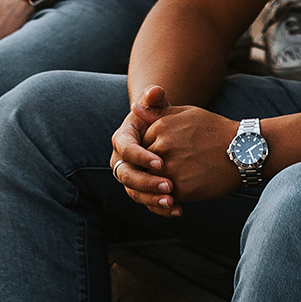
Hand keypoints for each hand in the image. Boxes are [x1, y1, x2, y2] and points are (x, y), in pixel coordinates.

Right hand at [113, 85, 179, 216]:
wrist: (165, 133)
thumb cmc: (161, 116)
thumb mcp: (159, 107)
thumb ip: (155, 99)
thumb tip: (155, 90)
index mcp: (122, 140)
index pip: (126, 149)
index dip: (140, 157)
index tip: (159, 161)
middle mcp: (121, 161)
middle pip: (127, 175)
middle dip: (146, 182)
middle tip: (168, 185)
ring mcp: (131, 177)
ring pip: (135, 193)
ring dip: (152, 200)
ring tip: (173, 202)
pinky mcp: (142, 190)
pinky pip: (147, 202)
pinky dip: (161, 209)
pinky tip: (179, 210)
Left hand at [142, 105, 244, 203]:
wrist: (243, 151)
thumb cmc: (214, 130)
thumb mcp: (186, 114)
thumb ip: (157, 113)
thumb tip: (133, 108)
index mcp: (161, 126)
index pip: (138, 145)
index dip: (147, 154)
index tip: (161, 158)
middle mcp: (162, 146)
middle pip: (141, 165)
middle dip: (149, 171)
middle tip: (165, 175)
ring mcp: (171, 168)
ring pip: (150, 182)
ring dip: (156, 186)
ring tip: (173, 185)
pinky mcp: (181, 188)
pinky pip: (164, 197)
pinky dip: (167, 198)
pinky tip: (182, 194)